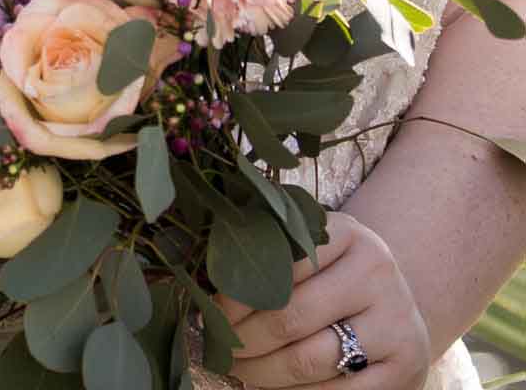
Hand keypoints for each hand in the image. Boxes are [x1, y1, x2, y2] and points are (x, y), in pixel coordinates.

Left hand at [213, 212, 431, 389]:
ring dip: (264, 373)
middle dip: (245, 339)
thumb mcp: (312, 249)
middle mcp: (377, 272)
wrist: (397, 303)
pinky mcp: (405, 368)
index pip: (280, 265)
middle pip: (292, 316)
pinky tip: (274, 387)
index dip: (238, 295)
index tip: (211, 312)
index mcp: (348, 233)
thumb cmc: (334, 273)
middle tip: (219, 349)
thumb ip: (270, 254)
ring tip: (238, 370)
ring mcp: (396, 322)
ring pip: (312, 360)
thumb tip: (203, 285)